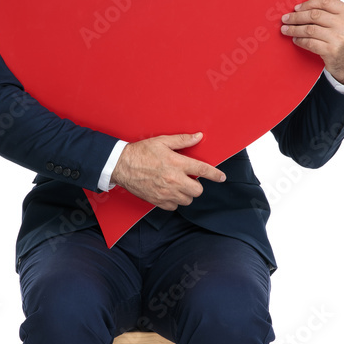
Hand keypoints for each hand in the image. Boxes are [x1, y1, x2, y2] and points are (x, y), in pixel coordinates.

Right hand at [110, 132, 225, 209]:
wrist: (121, 165)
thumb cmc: (141, 152)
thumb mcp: (162, 141)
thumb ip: (182, 140)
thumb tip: (198, 136)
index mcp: (177, 163)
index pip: (203, 170)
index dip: (215, 175)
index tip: (222, 177)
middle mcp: (174, 180)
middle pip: (198, 190)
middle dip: (196, 185)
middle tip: (189, 179)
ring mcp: (166, 192)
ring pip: (187, 200)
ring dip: (186, 194)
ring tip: (177, 186)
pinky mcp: (158, 201)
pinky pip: (174, 207)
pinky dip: (174, 201)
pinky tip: (169, 192)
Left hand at [281, 0, 343, 84]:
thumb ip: (331, 14)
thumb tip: (302, 8)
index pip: (326, 2)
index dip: (309, 4)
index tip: (296, 8)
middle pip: (315, 15)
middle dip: (297, 17)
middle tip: (285, 19)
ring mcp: (339, 38)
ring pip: (310, 29)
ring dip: (294, 29)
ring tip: (286, 29)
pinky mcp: (331, 51)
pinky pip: (310, 43)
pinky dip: (300, 40)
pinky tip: (295, 39)